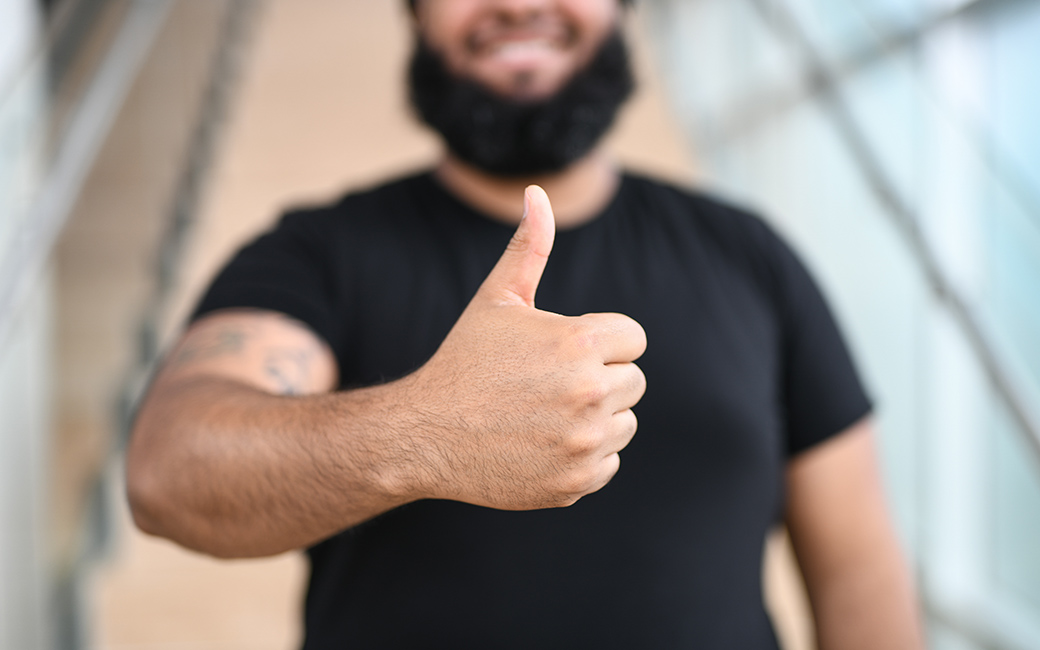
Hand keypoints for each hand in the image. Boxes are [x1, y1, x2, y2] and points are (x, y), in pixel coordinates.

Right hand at [409, 185, 646, 509]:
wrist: (426, 435)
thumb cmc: (464, 360)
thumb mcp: (497, 299)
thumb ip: (529, 246)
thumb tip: (537, 193)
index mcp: (581, 344)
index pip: (634, 339)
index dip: (601, 342)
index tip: (564, 352)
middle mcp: (590, 393)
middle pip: (633, 381)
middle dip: (600, 379)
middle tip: (547, 385)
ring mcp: (584, 443)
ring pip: (624, 423)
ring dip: (595, 419)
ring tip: (543, 414)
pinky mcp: (577, 482)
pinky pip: (608, 463)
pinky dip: (583, 457)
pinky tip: (541, 445)